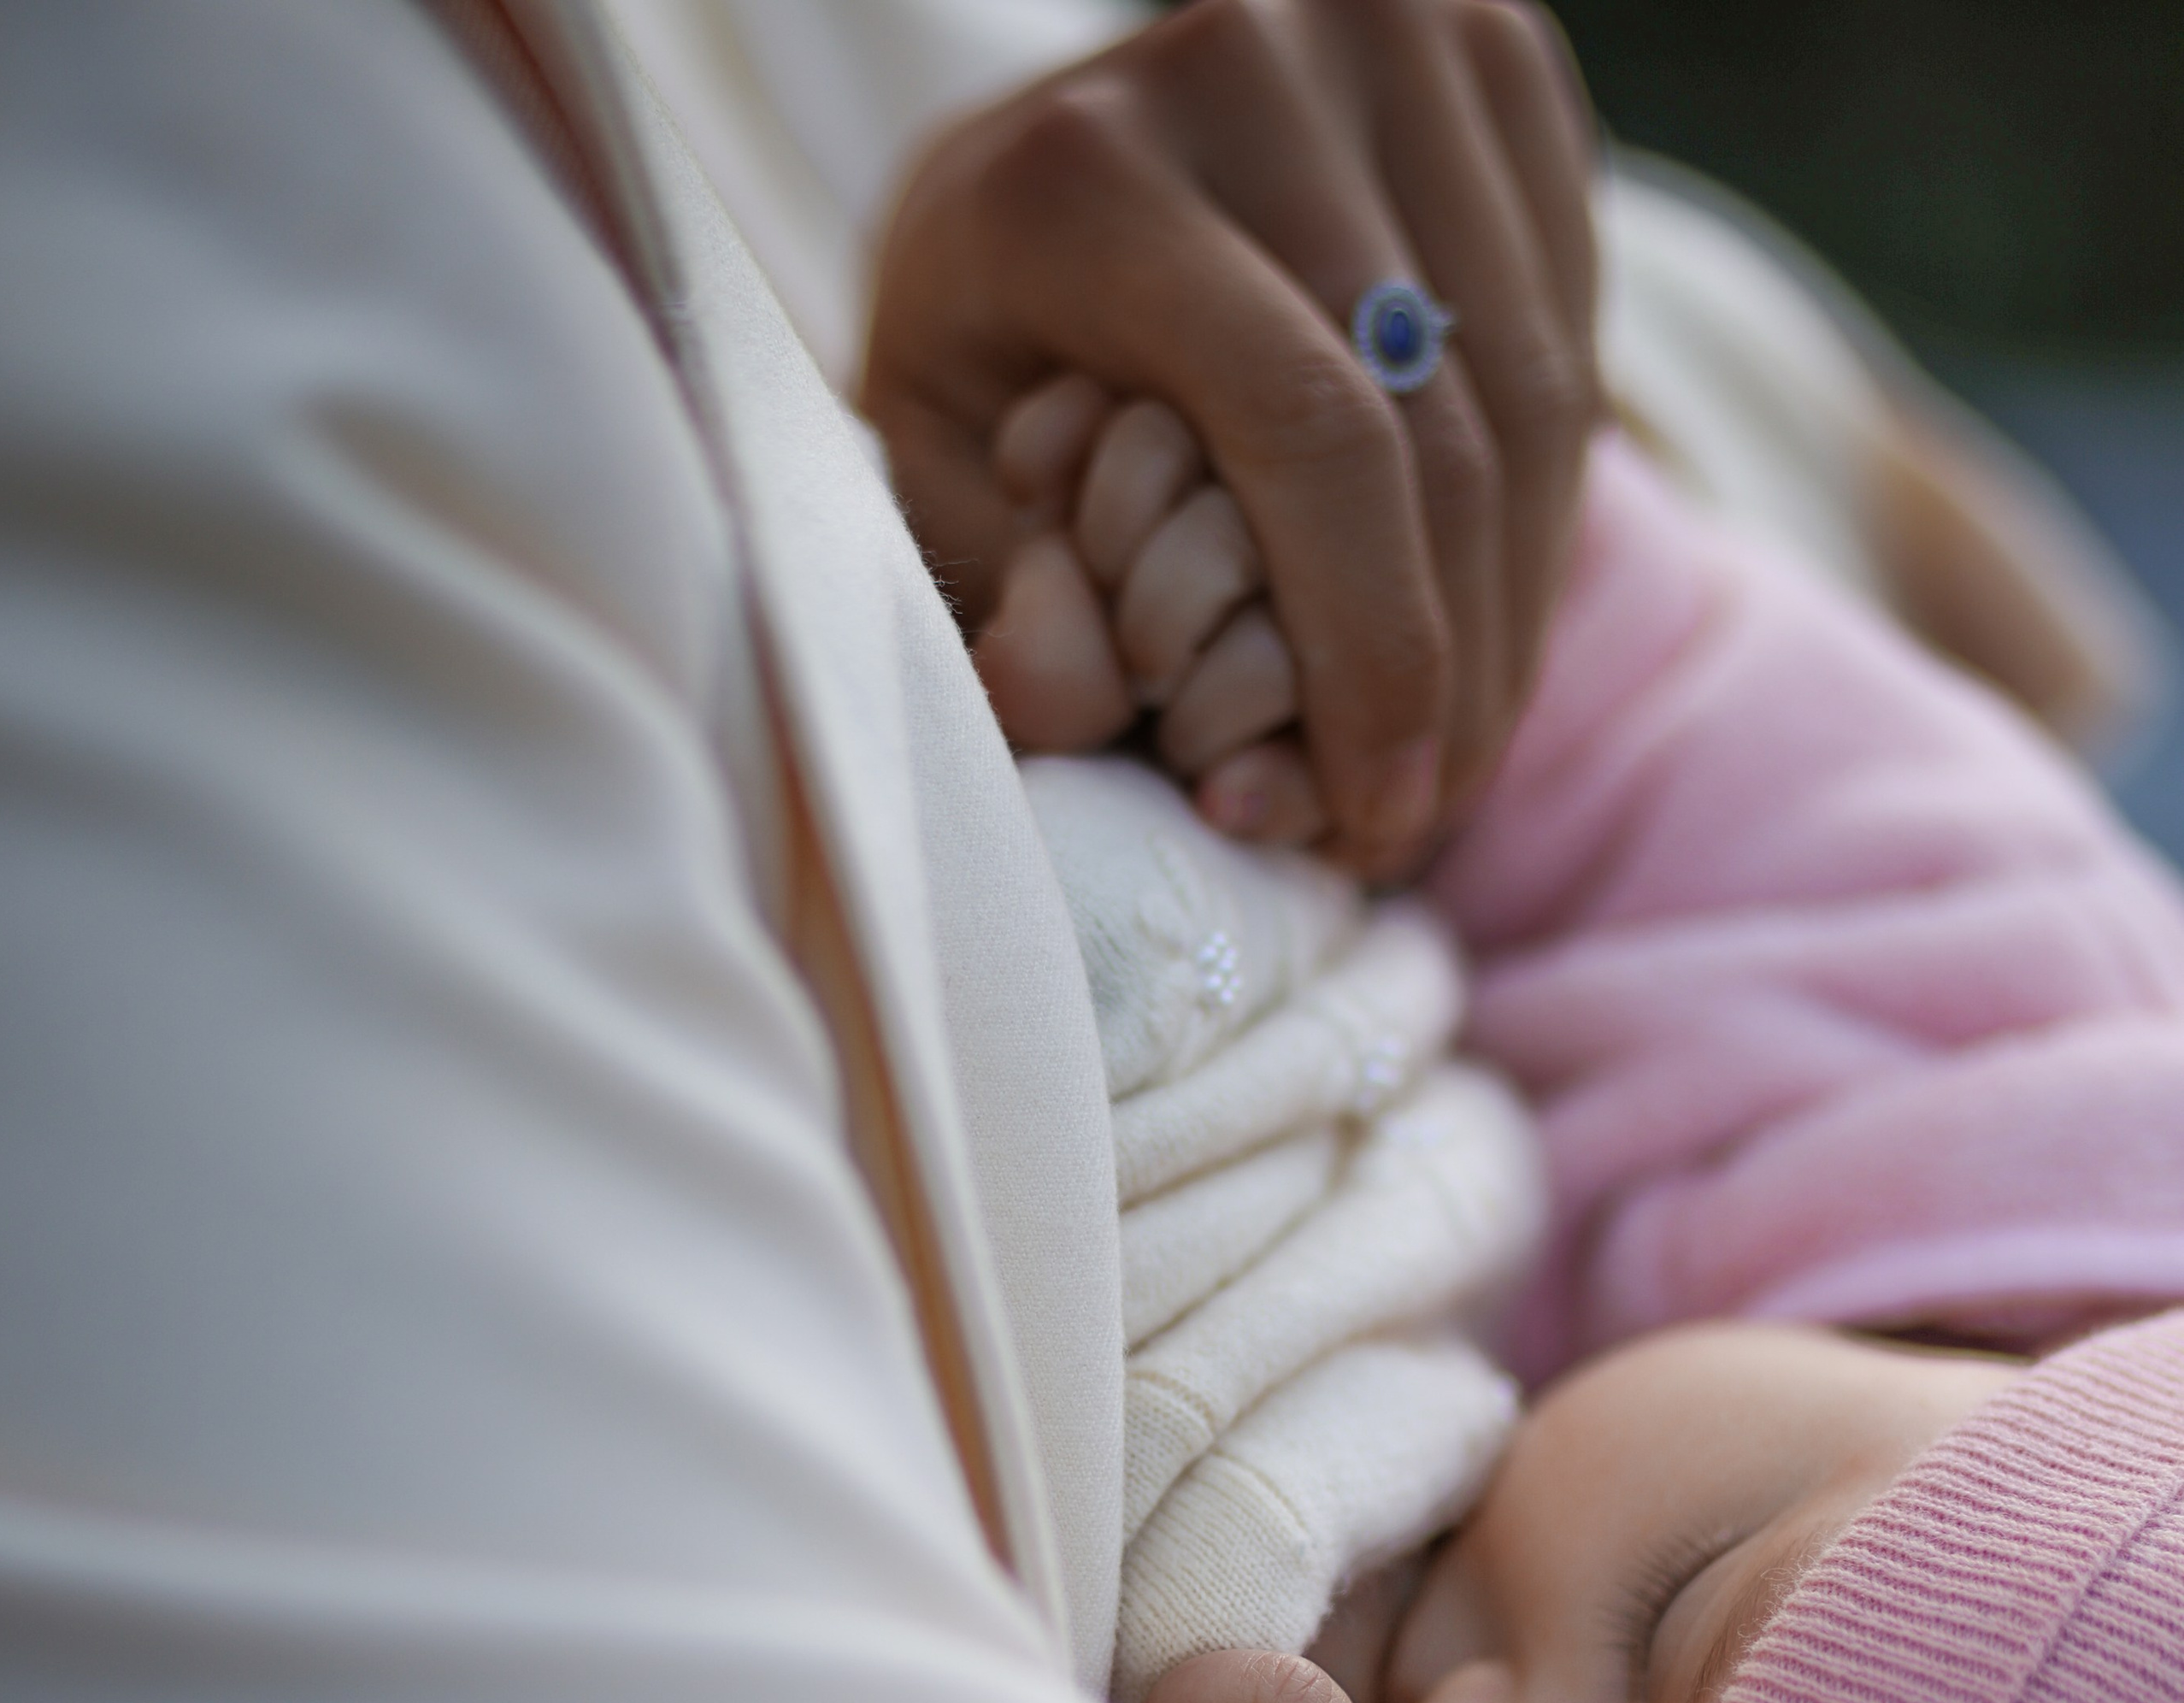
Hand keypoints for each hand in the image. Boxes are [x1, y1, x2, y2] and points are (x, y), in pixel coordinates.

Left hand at [862, 0, 1600, 880]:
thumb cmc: (987, 331)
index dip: (1366, 654)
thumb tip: (1078, 711)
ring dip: (1512, 611)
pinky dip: (1540, 510)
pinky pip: (1570, 327)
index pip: (1310, 434)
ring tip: (1459, 754)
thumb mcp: (935, 467)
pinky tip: (1486, 625)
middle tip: (1417, 820)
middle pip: (1441, 425)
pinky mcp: (1500, 52)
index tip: (1372, 813)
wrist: (1055, 133)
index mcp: (1099, 166)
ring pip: (1535, 390)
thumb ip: (1003, 598)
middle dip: (1447, 668)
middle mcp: (1263, 54)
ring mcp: (1405, 30)